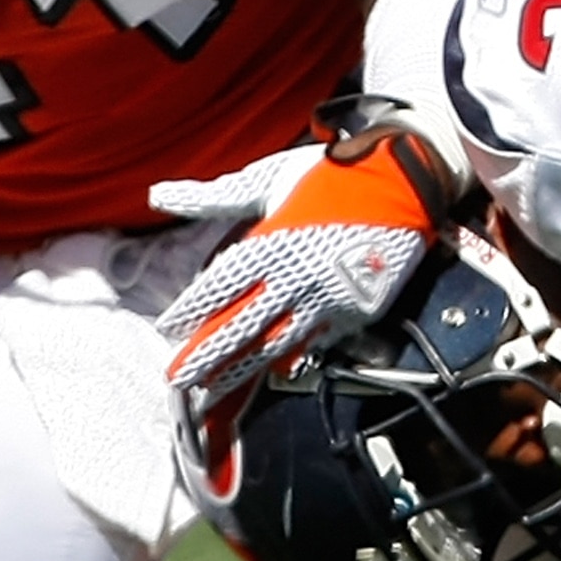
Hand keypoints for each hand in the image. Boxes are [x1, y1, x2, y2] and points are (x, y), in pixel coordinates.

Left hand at [150, 119, 463, 398]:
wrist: (402, 178)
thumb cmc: (330, 172)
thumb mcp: (268, 179)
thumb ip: (213, 196)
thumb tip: (158, 194)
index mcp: (271, 241)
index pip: (219, 286)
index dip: (191, 309)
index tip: (168, 327)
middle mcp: (295, 276)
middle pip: (241, 325)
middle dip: (205, 355)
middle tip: (176, 379)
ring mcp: (327, 297)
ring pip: (275, 343)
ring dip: (240, 368)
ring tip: (212, 388)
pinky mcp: (355, 310)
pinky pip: (316, 342)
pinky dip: (290, 360)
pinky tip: (271, 373)